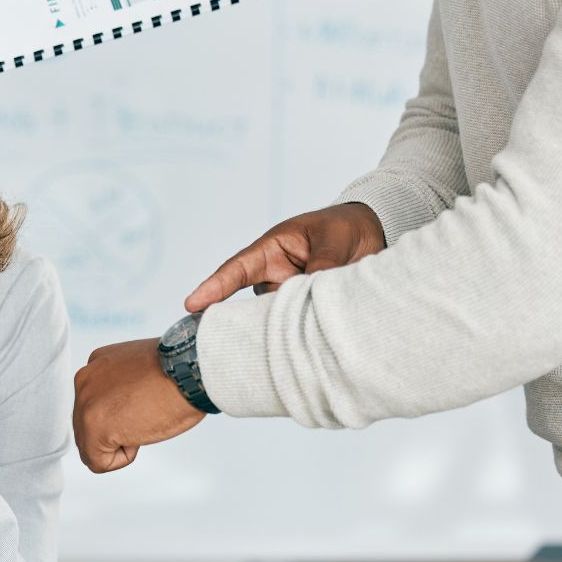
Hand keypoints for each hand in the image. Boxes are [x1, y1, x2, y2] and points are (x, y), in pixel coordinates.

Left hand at [73, 339, 204, 472]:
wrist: (188, 371)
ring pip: (90, 445)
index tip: (144, 404)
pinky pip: (98, 461)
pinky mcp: (93, 428)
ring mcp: (86, 405)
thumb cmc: (179, 372)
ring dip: (119, 443)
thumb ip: (122, 387)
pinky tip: (139, 436)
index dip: (122, 415)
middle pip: (87, 426)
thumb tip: (122, 410)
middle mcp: (85, 382)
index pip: (94, 405)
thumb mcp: (140, 371)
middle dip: (116, 430)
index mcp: (96, 367)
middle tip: (145, 414)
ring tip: (144, 421)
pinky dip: (122, 459)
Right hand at [185, 202, 385, 311]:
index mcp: (271, 250)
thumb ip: (322, 265)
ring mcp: (287, 295)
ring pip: (277, 317)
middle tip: (271, 328)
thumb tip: (309, 296)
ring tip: (314, 320)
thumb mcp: (333, 239)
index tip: (191, 304)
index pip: (237, 270)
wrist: (370, 234)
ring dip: (291, 322)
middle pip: (253, 303)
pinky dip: (305, 329)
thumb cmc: (343, 228)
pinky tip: (317, 333)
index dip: (214, 287)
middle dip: (257, 318)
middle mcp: (273, 275)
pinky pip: (297, 323)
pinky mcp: (303, 310)